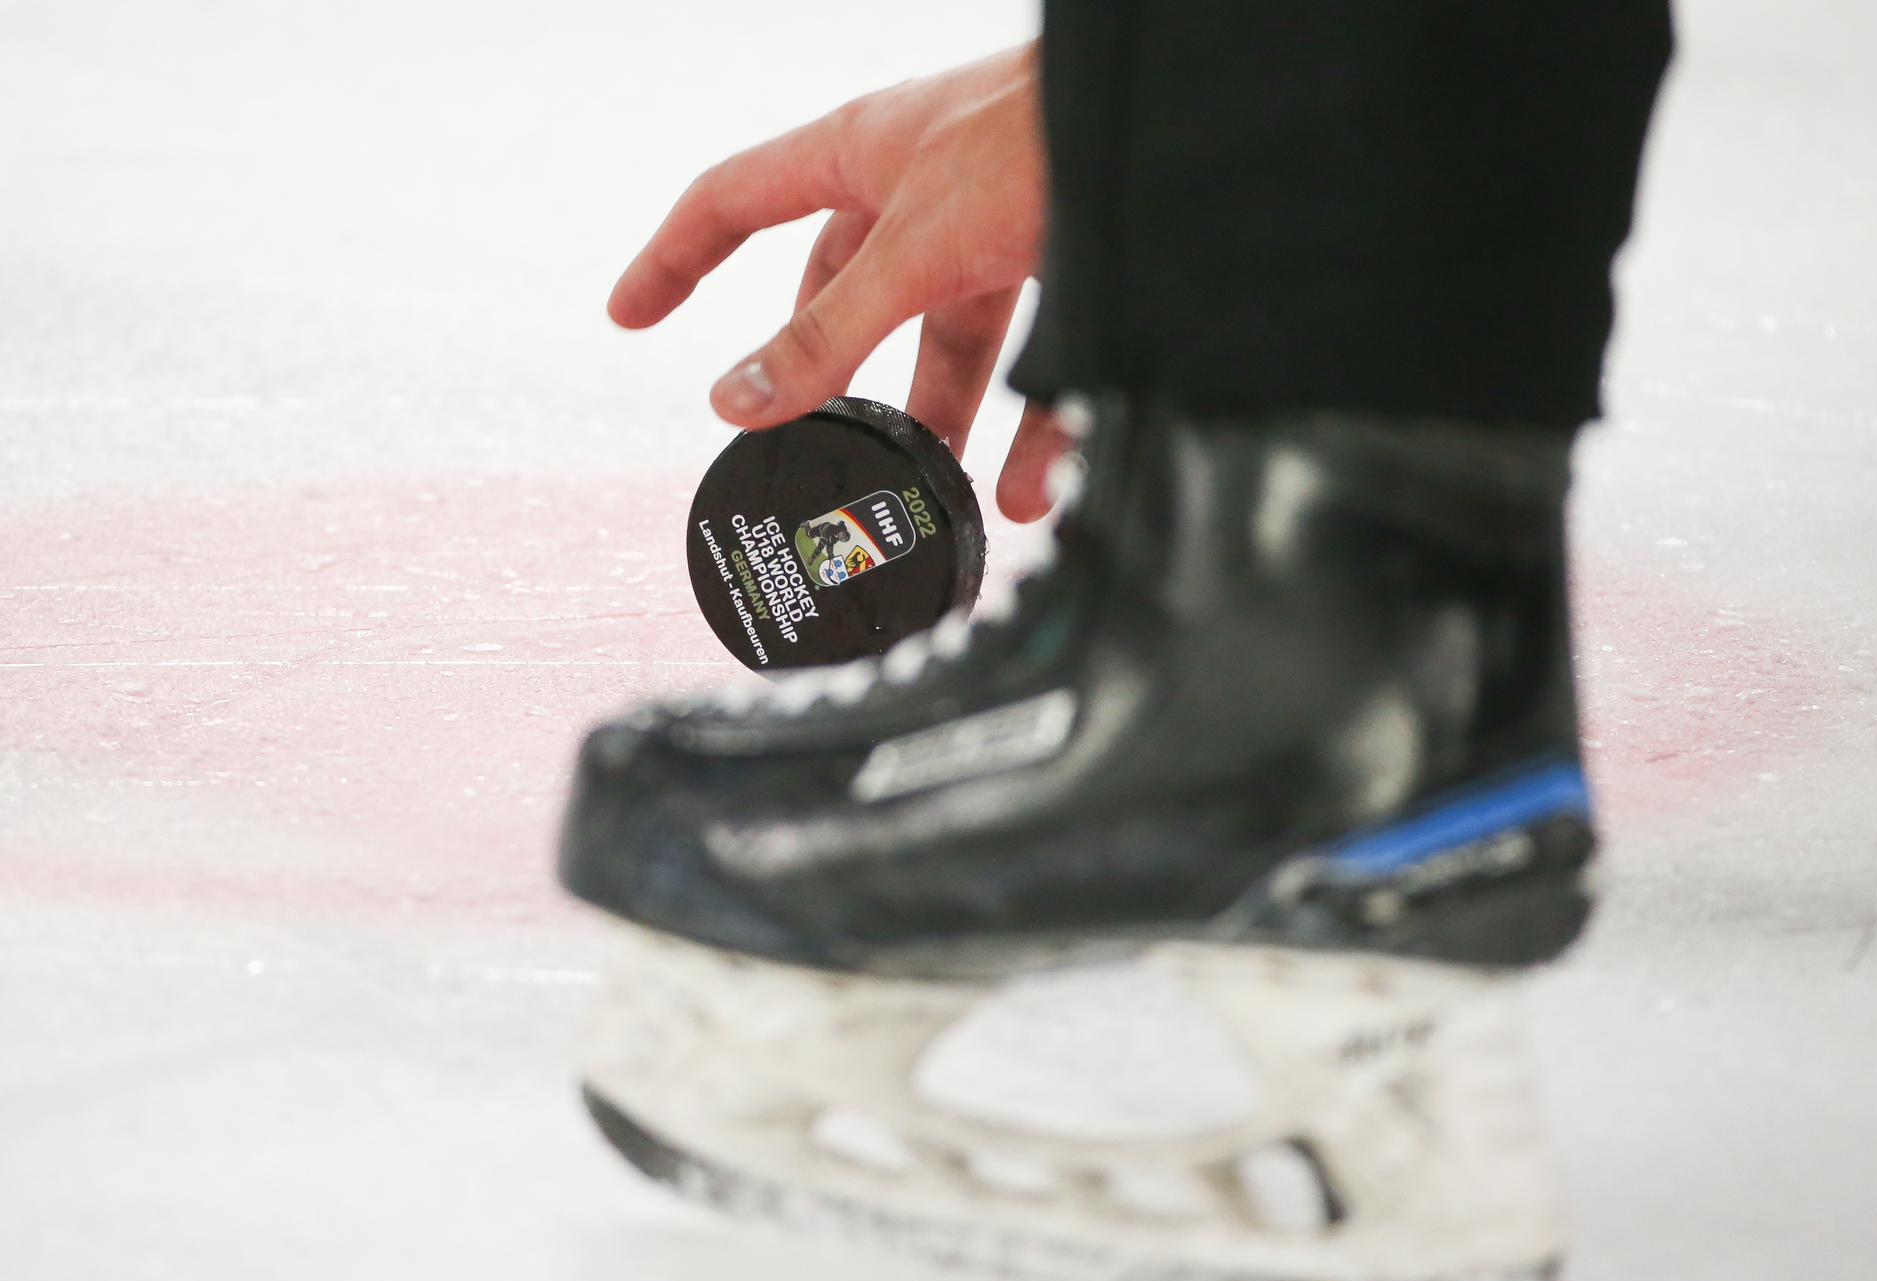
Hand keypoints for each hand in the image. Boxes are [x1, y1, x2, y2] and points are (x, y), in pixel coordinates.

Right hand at [609, 42, 1069, 521]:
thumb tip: (737, 401)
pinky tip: (1024, 492)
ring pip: (940, 337)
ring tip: (925, 494)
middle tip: (800, 445)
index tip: (629, 315)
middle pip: (840, 289)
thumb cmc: (1038, 134)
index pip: (730, 200)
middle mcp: (913, 188)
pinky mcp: (1052, 260)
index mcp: (853, 152)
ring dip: (933, 417)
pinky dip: (1024, 430)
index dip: (672, 257)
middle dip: (826, 374)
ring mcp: (984, 225)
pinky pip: (1025, 359)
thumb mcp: (916, 245)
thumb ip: (830, 329)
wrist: (1176, 118)